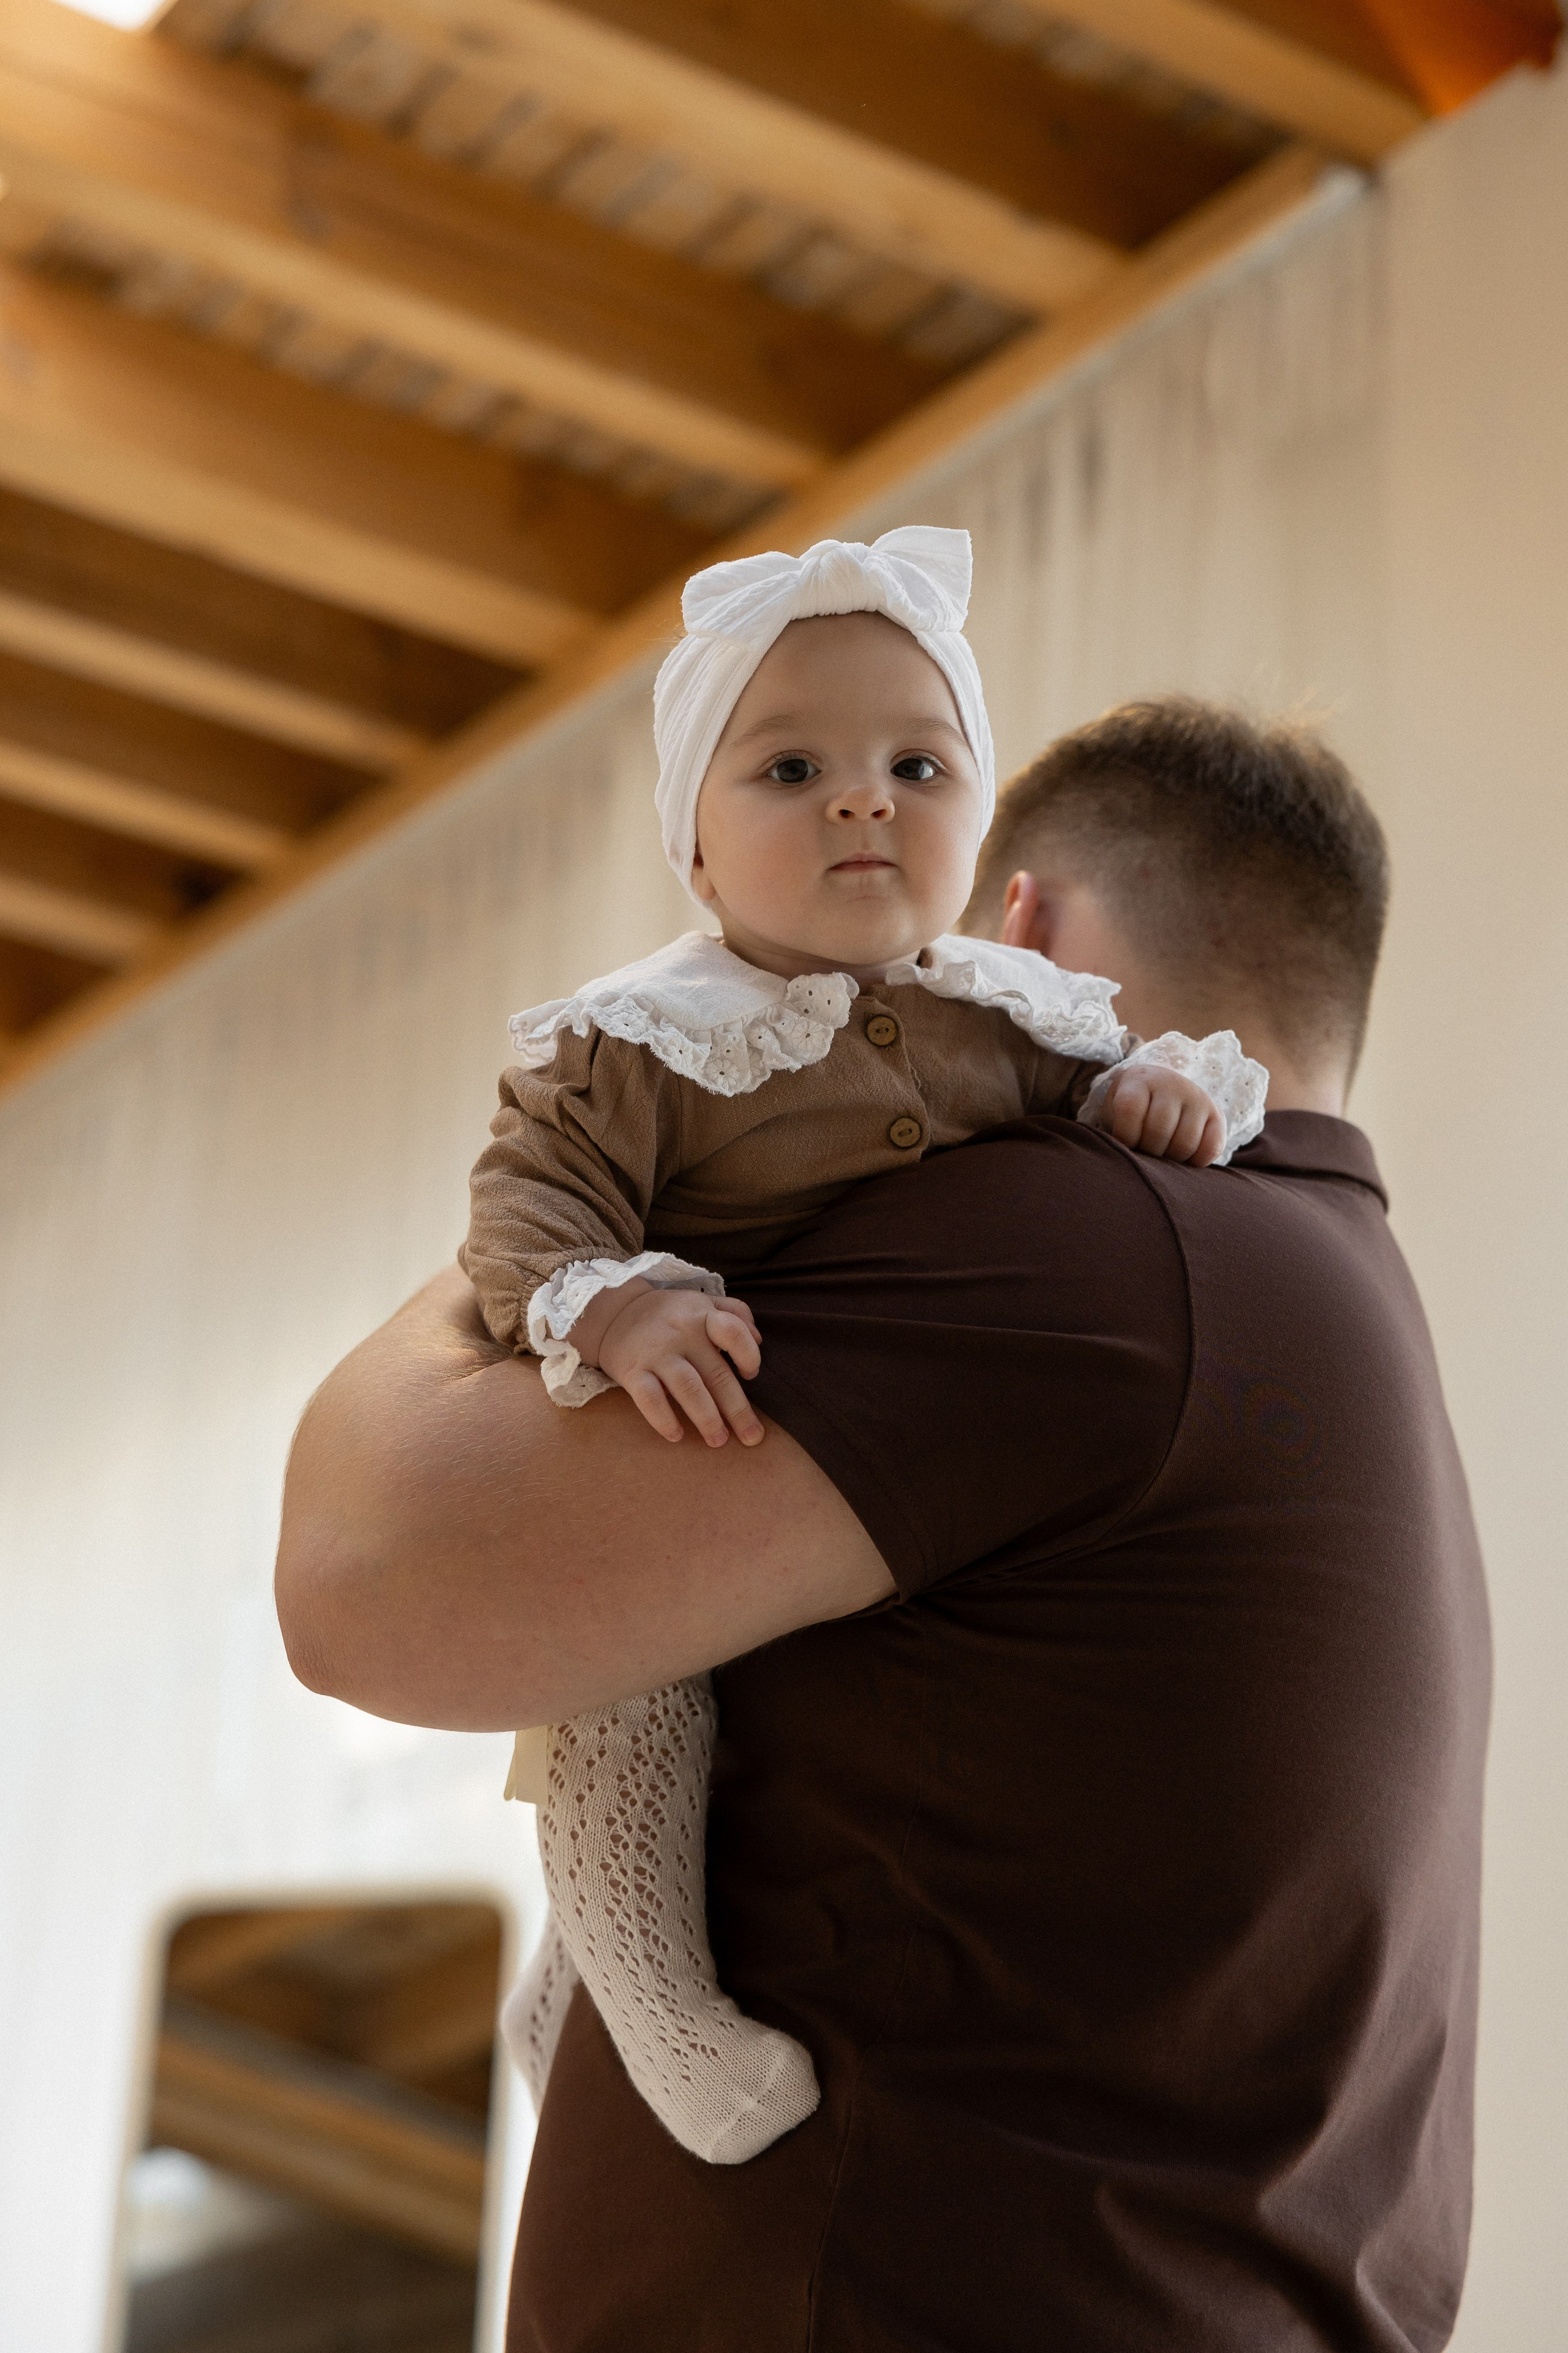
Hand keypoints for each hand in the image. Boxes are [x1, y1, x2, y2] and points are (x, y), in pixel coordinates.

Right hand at [596, 1286, 764, 1447]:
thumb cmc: (670, 1314)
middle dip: (737, 1410)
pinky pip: (649, 1399)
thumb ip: (735, 1313)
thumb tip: (759, 1340)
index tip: (751, 1375)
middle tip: (752, 1436)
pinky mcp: (632, 1371)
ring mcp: (656, 1353)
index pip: (733, 1332)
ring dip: (707, 1419)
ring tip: (718, 1441)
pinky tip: (676, 1436)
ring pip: (688, 1389)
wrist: (614, 1313)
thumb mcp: (701, 1302)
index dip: (749, 1355)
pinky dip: (664, 1419)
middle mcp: (681, 1334)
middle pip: (716, 1374)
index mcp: (702, 1315)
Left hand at [1091, 1066, 1225, 1165]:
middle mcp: (1172, 1084)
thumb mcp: (1114, 1111)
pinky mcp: (1217, 1116)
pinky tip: (1184, 1157)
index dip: (1125, 1135)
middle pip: (1158, 1130)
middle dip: (1148, 1150)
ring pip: (1184, 1143)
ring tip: (1162, 1152)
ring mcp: (1197, 1099)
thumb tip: (1125, 1161)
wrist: (1161, 1091)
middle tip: (1145, 1150)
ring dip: (1170, 1159)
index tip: (1125, 1143)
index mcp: (1140, 1080)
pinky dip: (1196, 1161)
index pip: (1130, 1109)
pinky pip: (1211, 1148)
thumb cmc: (1132, 1110)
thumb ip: (1115, 1129)